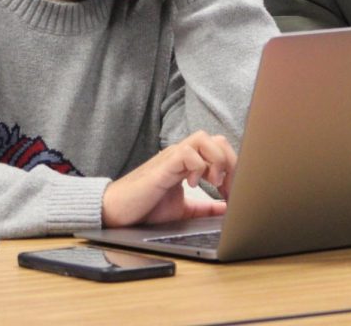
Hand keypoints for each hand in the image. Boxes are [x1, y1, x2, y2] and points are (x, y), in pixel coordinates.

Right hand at [101, 131, 236, 226]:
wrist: (116, 212)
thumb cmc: (146, 208)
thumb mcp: (183, 210)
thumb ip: (204, 208)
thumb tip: (226, 210)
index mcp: (188, 162)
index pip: (220, 150)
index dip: (233, 168)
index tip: (234, 192)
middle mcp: (182, 155)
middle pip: (217, 139)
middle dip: (230, 162)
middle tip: (226, 187)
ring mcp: (172, 157)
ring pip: (204, 138)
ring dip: (215, 160)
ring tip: (212, 182)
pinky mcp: (163, 165)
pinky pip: (186, 152)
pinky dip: (196, 166)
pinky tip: (191, 184)